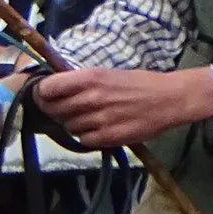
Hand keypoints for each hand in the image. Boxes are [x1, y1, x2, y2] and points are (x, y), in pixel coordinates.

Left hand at [30, 67, 212, 149]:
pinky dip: (86, 136)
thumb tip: (52, 89)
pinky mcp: (108, 137)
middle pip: (53, 110)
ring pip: (67, 126)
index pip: (47, 89)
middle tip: (66, 109)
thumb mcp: (107, 73)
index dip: (42, 94)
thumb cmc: (138, 83)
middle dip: (55, 110)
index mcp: (90, 78)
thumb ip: (80, 82)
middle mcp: (91, 98)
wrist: (170, 99)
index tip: (45, 96)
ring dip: (72, 124)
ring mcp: (98, 119)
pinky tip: (98, 128)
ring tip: (89, 117)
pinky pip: (83, 140)